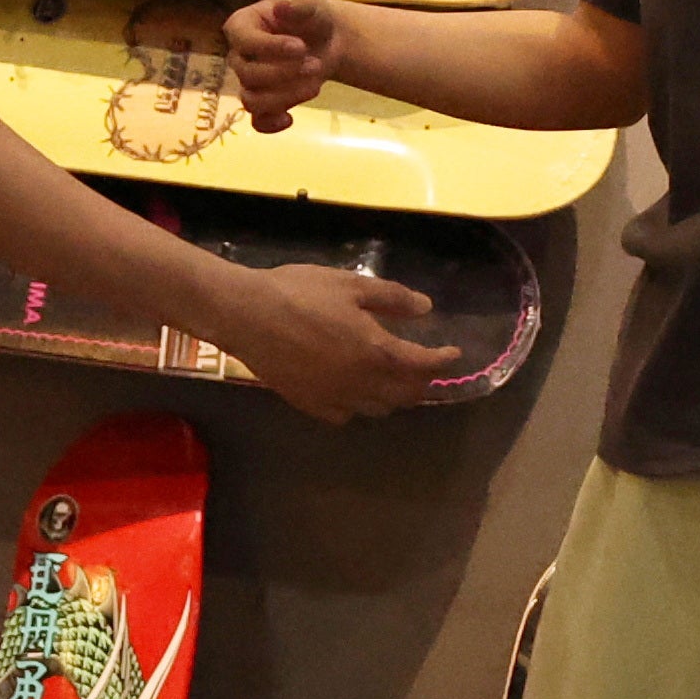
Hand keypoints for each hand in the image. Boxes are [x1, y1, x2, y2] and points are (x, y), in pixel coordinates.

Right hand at [218, 266, 456, 425]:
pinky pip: (346, 414)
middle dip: (422, 382)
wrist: (245, 315)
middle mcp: (361, 383)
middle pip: (405, 394)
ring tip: (396, 380)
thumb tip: (425, 309)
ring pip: (378, 408)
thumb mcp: (351, 284)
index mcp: (377, 352)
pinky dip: (359, 405)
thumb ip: (392, 299)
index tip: (453, 353)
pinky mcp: (310, 404)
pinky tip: (355, 391)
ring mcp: (334, 398)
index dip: (443, 360)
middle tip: (426, 367)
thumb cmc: (300, 293)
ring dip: (394, 396)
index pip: (423, 365)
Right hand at [226, 0, 344, 131]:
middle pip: (248, 74)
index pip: (243, 41)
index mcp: (241, 26)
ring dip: (284, 97)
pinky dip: (271, 124)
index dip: (270, 47)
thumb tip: (281, 7)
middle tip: (316, 64)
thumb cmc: (312, 17)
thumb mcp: (310, 3)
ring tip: (316, 85)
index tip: (301, 46)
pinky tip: (290, 119)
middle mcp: (238, 56)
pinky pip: (257, 121)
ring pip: (252, 100)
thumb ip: (298, 4)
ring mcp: (248, 82)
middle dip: (284, 73)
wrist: (328, 40)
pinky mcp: (263, 102)